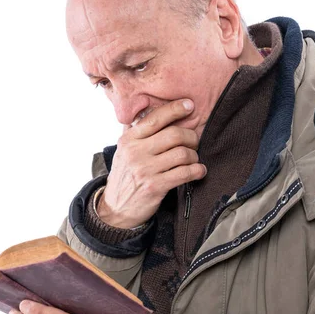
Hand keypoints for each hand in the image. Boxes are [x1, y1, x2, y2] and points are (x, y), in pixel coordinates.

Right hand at [97, 98, 207, 228]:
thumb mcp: (124, 151)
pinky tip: (199, 171)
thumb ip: (136, 132)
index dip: (175, 109)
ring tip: (193, 159)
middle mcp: (135, 152)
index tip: (189, 105)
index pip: (155, 118)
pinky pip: (184, 173)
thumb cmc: (125, 176)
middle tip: (194, 141)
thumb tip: (149, 108)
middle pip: (175, 134)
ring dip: (194, 156)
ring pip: (182, 153)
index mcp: (129, 139)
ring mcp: (145, 169)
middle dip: (191, 136)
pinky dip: (197, 170)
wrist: (115, 208)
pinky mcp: (155, 186)